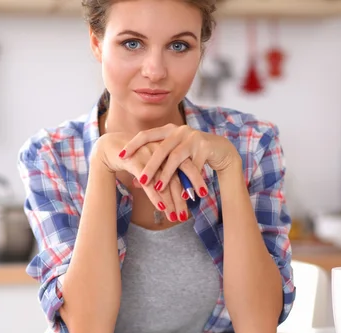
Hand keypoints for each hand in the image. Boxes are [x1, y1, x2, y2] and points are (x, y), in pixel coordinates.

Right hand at [93, 132, 189, 221]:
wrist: (110, 145)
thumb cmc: (135, 156)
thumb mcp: (153, 163)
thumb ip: (165, 174)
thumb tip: (180, 192)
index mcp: (169, 150)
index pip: (186, 167)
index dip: (194, 181)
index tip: (201, 196)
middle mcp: (162, 152)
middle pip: (177, 177)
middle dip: (182, 198)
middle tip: (185, 216)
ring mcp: (149, 156)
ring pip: (164, 183)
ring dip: (170, 202)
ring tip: (175, 218)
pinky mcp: (136, 162)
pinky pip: (148, 183)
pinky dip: (155, 196)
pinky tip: (162, 207)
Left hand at [119, 124, 240, 196]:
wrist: (220, 150)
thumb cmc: (191, 155)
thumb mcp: (172, 159)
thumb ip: (156, 167)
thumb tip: (134, 183)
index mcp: (168, 130)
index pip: (146, 134)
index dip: (133, 145)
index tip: (120, 156)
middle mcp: (179, 131)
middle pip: (161, 149)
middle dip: (150, 166)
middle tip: (141, 181)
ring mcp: (193, 138)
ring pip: (176, 158)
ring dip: (167, 175)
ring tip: (159, 189)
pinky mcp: (205, 147)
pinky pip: (194, 167)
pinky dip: (188, 181)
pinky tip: (184, 194)